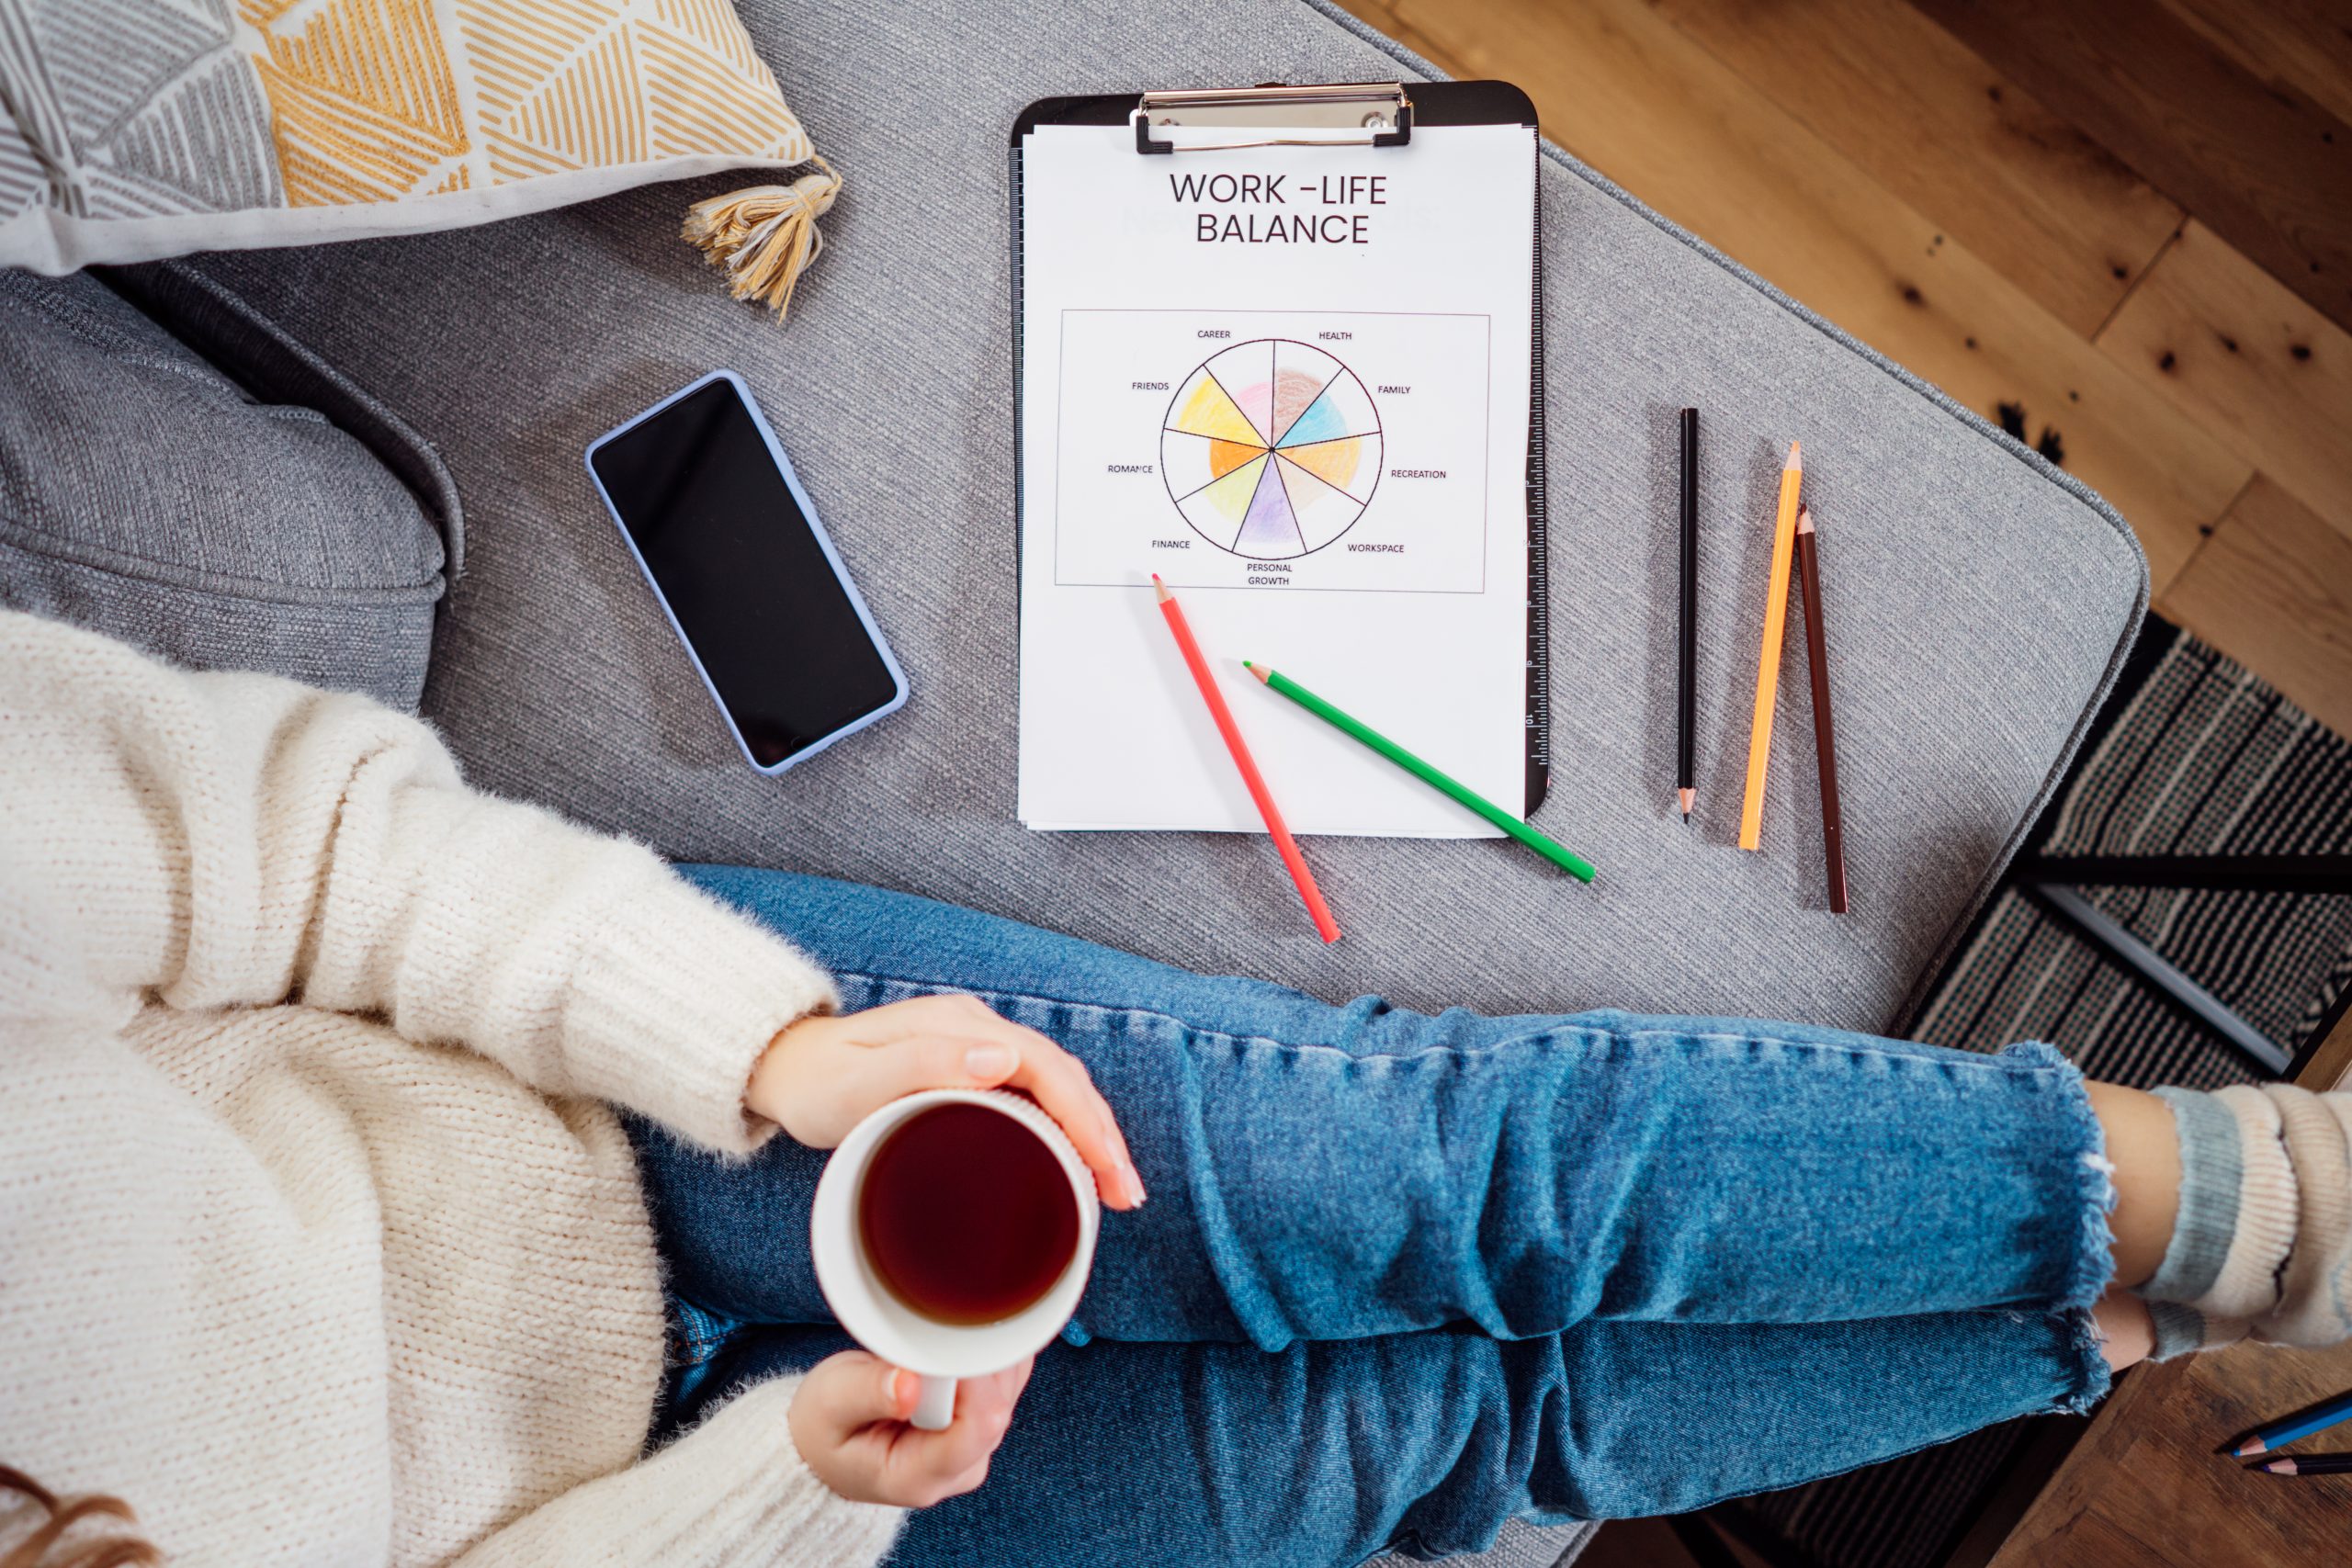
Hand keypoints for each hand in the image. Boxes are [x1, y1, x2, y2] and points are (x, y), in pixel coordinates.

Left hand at [747, 993, 1145, 1207]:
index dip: (1085, 1118)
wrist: (785, 1069)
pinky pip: (1035, 1095)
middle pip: (1062, 1077)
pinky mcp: (969, 1069)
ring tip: (1116, 1187)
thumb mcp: (856, 1084)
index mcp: (958, 1027)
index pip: (1046, 1068)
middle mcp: (976, 1030)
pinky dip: (1066, 1128)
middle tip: (1125, 1194)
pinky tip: (1077, 1161)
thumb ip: (922, 1067)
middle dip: (1102, 1134)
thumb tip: (1002, 1058)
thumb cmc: (816, 1085)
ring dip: (1091, 1133)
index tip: (1109, 1169)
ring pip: (1055, 1086)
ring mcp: (975, 1047)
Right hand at [789, 1350, 1031, 1506]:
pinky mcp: (981, 1425)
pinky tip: (948, 1352)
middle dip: (969, 1361)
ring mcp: (975, 1448)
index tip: (939, 1346)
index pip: (979, 1425)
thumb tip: (911, 1383)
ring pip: (1007, 1387)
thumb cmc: (824, 1427)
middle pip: (998, 1403)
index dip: (970, 1376)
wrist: (825, 1447)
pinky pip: (1007, 1380)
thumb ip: (868, 1392)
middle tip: (922, 1346)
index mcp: (920, 1477)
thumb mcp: (828, 1405)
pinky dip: (984, 1355)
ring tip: (923, 1355)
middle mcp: (959, 1468)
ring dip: (975, 1355)